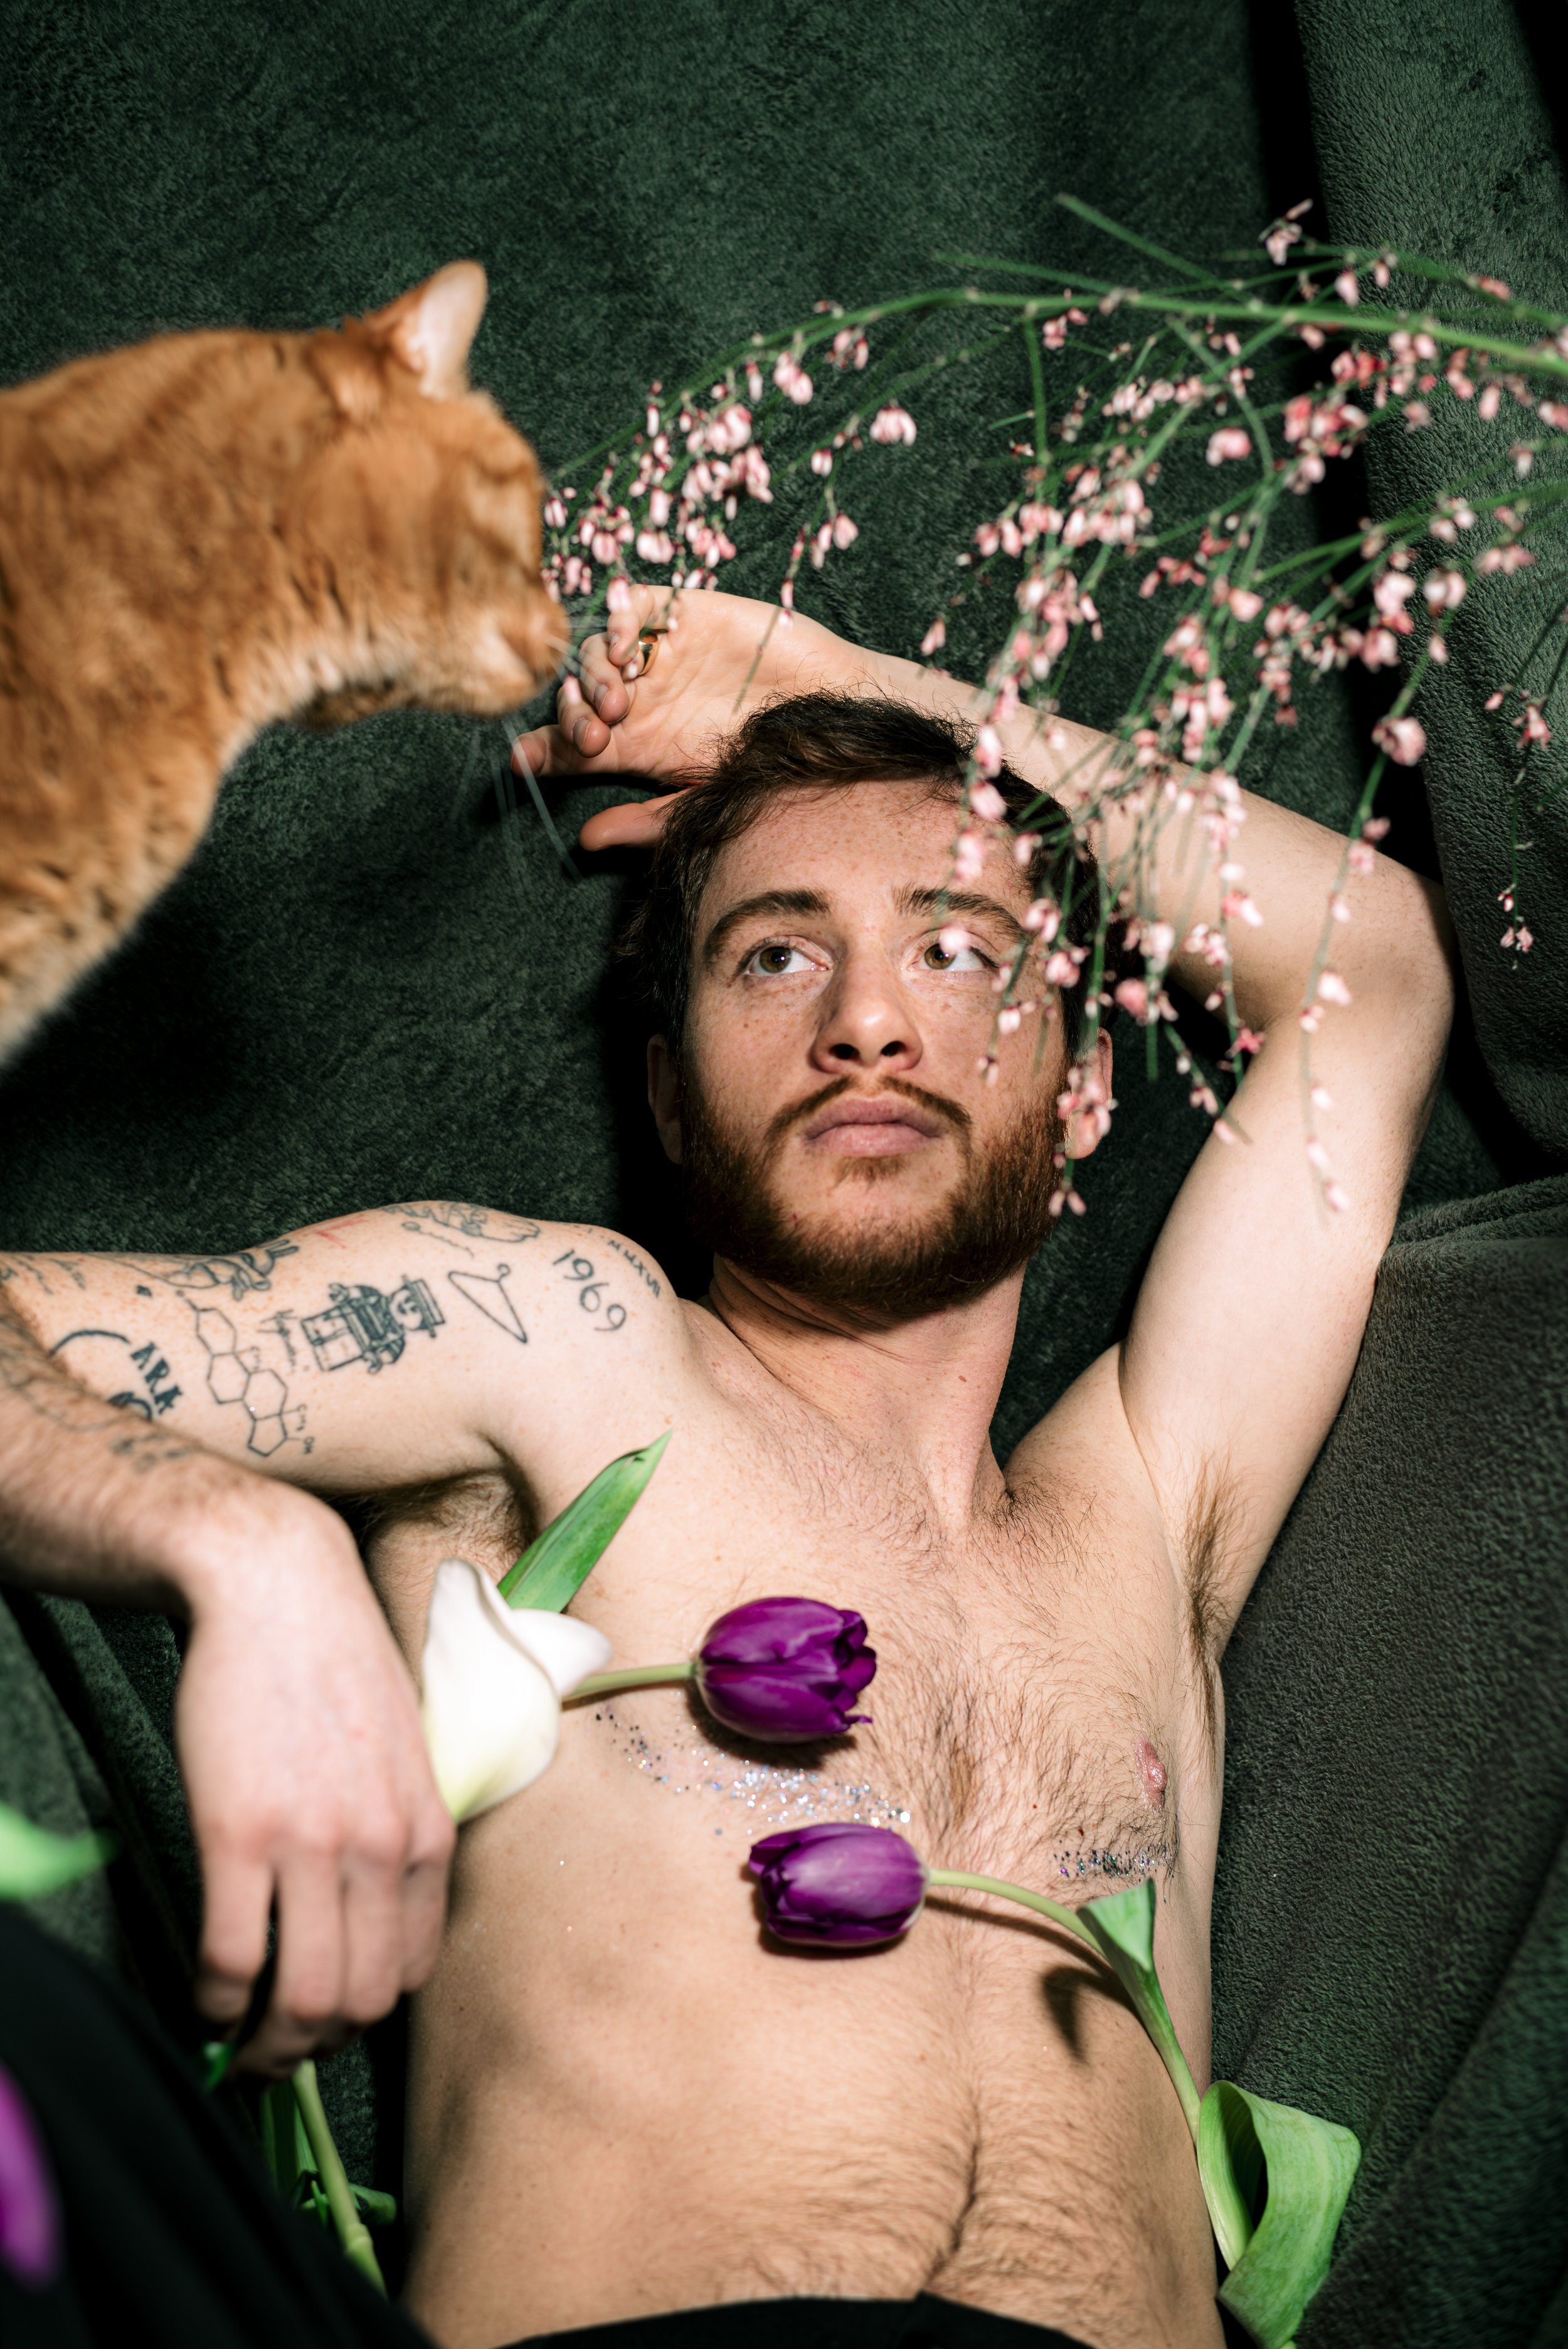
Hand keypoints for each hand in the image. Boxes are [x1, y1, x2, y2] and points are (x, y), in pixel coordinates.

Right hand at [172, 1481, 454, 2073]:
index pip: (413, 1971)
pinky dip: (217, 2004)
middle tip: (277, 2053)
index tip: (330, 2021)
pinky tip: (207, 2002)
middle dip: (317, 2046)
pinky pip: (233, 1961)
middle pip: (362, 2001)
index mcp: (426, 1831)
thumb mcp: (402, 1753)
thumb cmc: (335, 1668)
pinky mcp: (239, 1834)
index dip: (368, 2014)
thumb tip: (375, 1913)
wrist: (277, 1592)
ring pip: (304, 1997)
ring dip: (268, 2045)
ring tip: (239, 2045)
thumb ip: (398, 1830)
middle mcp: (381, 1847)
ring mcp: (312, 1844)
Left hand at [512, 585, 860, 850]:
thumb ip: (646, 821)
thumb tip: (584, 840)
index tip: (521, 759)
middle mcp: (640, 697)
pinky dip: (616, 617)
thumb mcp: (706, 803)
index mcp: (637, 745)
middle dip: (572, 715)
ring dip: (593, 675)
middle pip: (575, 696)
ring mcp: (660, 654)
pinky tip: (622, 645)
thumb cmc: (773, 766)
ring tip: (618, 702)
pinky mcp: (685, 614)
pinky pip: (633, 603)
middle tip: (593, 738)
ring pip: (594, 651)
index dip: (541, 748)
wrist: (832, 720)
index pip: (571, 745)